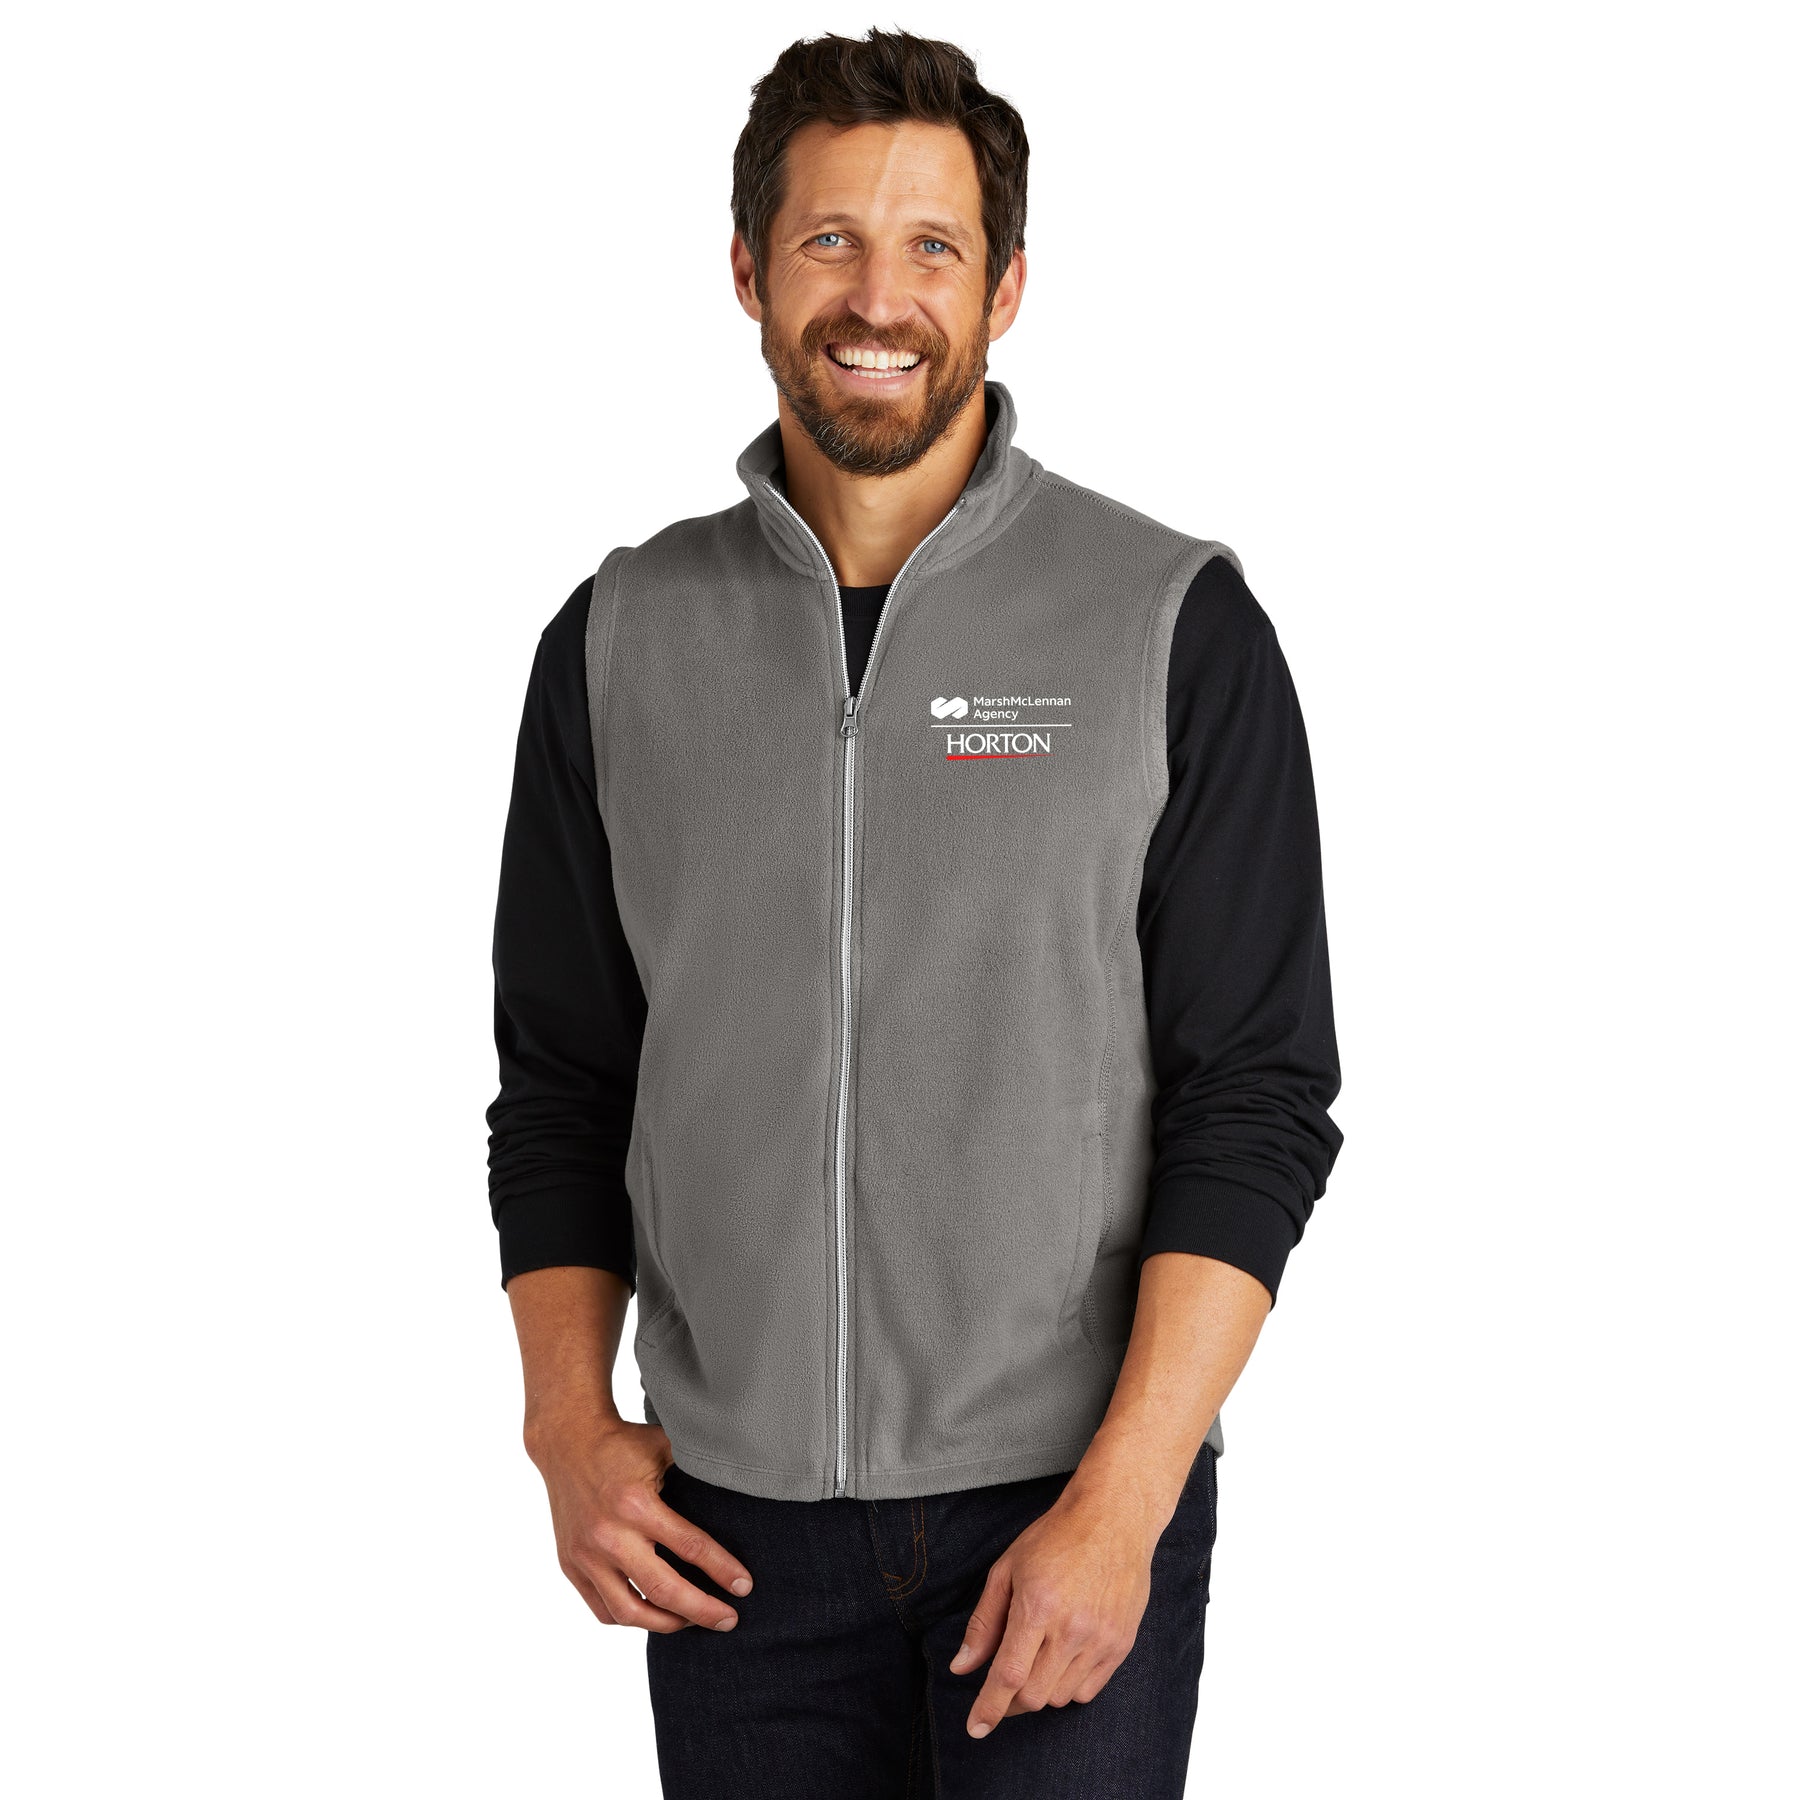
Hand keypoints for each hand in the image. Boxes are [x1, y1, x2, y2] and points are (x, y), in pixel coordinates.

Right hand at [524, 1412, 753, 1633]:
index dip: (722, 1570)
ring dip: (666, 1624)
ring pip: (629, 1612)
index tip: (744, 1587)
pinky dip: (630, 1620)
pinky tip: (652, 1614)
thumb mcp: (663, 1446)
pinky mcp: (571, 1565)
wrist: (566, 1442)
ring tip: (691, 1621)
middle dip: (702, 1611)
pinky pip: (602, 1609)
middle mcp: (610, 1535)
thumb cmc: (622, 1443)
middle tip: (729, 1620)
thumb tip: (741, 1481)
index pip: (690, 1547)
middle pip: (663, 1591)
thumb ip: (696, 1467)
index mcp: (636, 1504)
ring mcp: (586, 1555)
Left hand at [948, 1477, 1161, 1736]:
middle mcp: (1072, 1628)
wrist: (1113, 1519)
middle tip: (1002, 1687)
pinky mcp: (1121, 1644)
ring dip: (1040, 1690)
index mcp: (1037, 1606)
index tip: (976, 1728)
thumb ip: (983, 1623)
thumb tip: (961, 1668)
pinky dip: (1068, 1686)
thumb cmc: (1054, 1538)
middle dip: (1010, 1701)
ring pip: (1060, 1697)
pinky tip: (1062, 1659)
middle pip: (1033, 1696)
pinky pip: (1089, 1690)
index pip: (1008, 1676)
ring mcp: (1101, 1639)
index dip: (989, 1708)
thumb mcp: (1006, 1570)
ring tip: (1037, 1658)